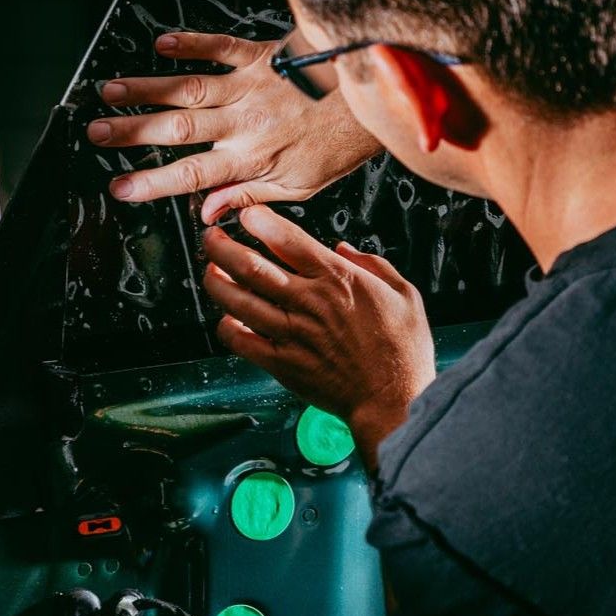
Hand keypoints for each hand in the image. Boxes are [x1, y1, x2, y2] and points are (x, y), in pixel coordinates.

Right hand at [87, 31, 379, 221]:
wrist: (374, 96)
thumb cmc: (339, 143)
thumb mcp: (300, 185)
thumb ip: (249, 196)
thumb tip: (208, 213)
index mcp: (253, 159)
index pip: (194, 174)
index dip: (153, 182)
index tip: (119, 187)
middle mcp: (245, 122)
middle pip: (179, 128)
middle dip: (132, 131)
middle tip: (95, 132)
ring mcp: (251, 85)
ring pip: (189, 87)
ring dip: (146, 89)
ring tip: (109, 92)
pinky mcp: (261, 55)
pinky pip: (219, 47)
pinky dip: (190, 43)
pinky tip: (161, 43)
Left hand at [203, 206, 434, 464]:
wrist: (393, 401)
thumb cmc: (402, 351)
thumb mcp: (405, 294)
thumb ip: (373, 265)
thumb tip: (343, 249)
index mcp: (338, 280)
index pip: (288, 240)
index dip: (260, 221)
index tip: (247, 214)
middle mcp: (310, 303)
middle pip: (251, 266)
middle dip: (222, 247)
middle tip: (211, 238)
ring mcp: (292, 334)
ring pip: (238, 300)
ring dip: (216, 281)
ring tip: (210, 271)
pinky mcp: (282, 364)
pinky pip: (241, 340)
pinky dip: (227, 325)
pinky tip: (227, 317)